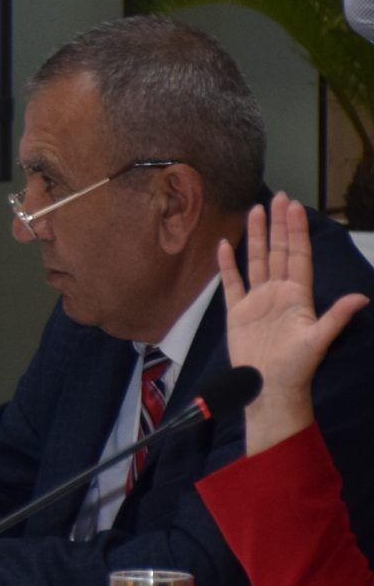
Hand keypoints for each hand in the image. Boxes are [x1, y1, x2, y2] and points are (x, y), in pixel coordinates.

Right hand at [220, 193, 364, 456]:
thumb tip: (361, 299)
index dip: (296, 231)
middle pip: (278, 251)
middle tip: (279, 198)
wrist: (269, 387)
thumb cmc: (295, 367)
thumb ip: (336, 317)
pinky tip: (225, 245)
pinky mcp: (237, 311)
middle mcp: (278, 292)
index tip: (294, 208)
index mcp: (297, 295)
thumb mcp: (318, 340)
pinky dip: (227, 264)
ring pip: (256, 260)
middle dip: (279, 224)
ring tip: (255, 211)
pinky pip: (231, 282)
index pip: (297, 255)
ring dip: (256, 236)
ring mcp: (257, 300)